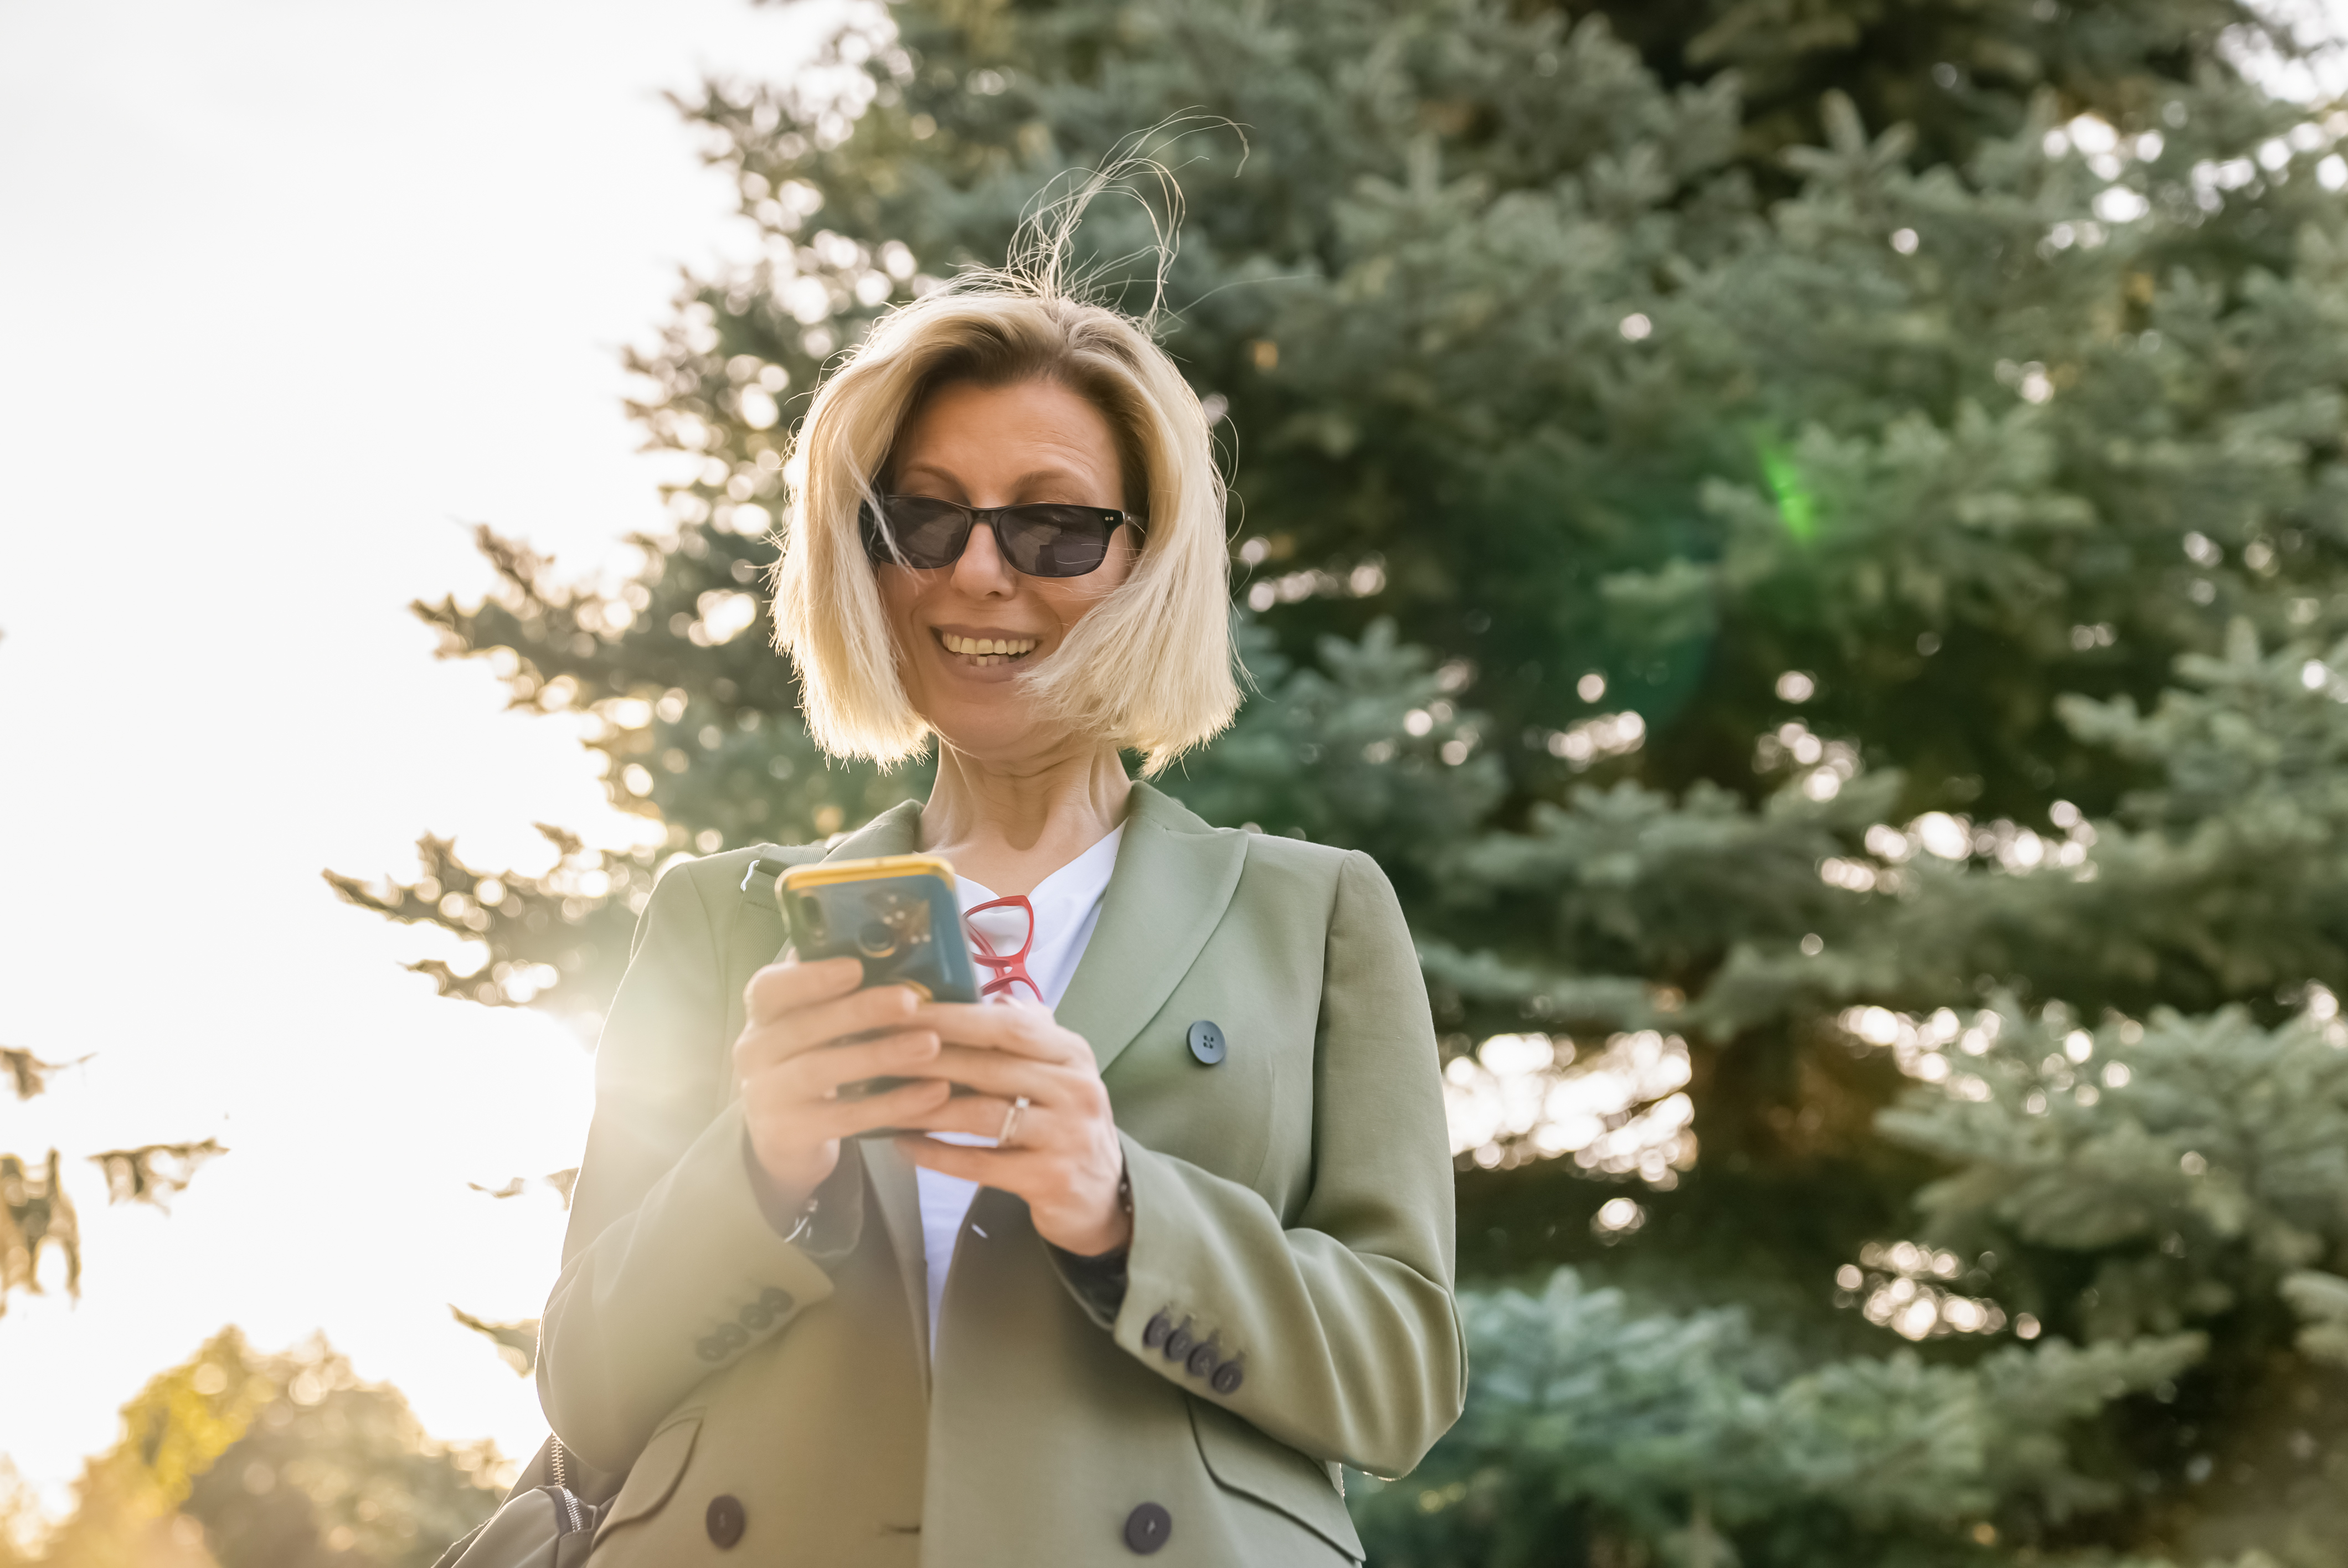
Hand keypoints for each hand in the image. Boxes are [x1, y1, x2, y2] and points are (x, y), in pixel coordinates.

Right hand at [734, 956, 954, 1216]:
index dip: (810, 977)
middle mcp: (754, 1052)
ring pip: (822, 1071)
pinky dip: (892, 1104)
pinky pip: (846, 1117)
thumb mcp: (814, 1026)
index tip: (855, 967)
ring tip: (929, 1044)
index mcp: (763, 1015)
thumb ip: (837, 993)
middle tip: (910, 1001)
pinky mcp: (789, 1134)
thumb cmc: (814, 1060)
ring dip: (879, 1055)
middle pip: (803, 1027)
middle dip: (859, 1011)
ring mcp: (766, 1096)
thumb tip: (890, 945)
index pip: (769, 988)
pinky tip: (933, 1091)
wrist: (783, 1137)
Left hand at [893, 998, 1131, 1256]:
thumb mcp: (1062, 1072)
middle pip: (989, 1066)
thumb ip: (1031, 1034)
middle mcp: (1076, 1089)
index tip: (904, 1010)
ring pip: (980, 1114)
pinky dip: (936, 1153)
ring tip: (882, 1100)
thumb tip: (994, 998)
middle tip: (877, 1052)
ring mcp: (1066, 1136)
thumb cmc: (1067, 1124)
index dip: (953, 1016)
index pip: (1009, 1025)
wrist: (1105, 1195)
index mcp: (1073, 1054)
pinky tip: (904, 1145)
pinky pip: (980, 1163)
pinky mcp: (1050, 1179)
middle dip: (926, 1057)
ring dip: (923, 1107)